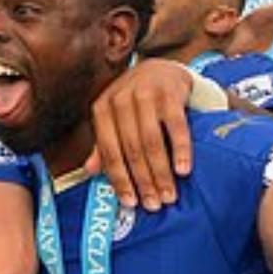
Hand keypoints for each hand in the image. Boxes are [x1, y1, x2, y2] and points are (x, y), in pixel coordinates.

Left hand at [85, 59, 193, 209]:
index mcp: (101, 109)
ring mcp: (145, 95)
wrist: (161, 69)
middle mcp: (120, 100)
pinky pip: (176, 126)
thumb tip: (88, 171)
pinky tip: (183, 170)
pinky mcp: (170, 93)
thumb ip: (103, 143)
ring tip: (169, 195)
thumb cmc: (134, 102)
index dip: (119, 179)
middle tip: (154, 204)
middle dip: (143, 181)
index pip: (108, 150)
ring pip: (152, 141)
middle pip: (131, 149)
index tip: (130, 203)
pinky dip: (180, 150)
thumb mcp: (114, 119)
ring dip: (161, 172)